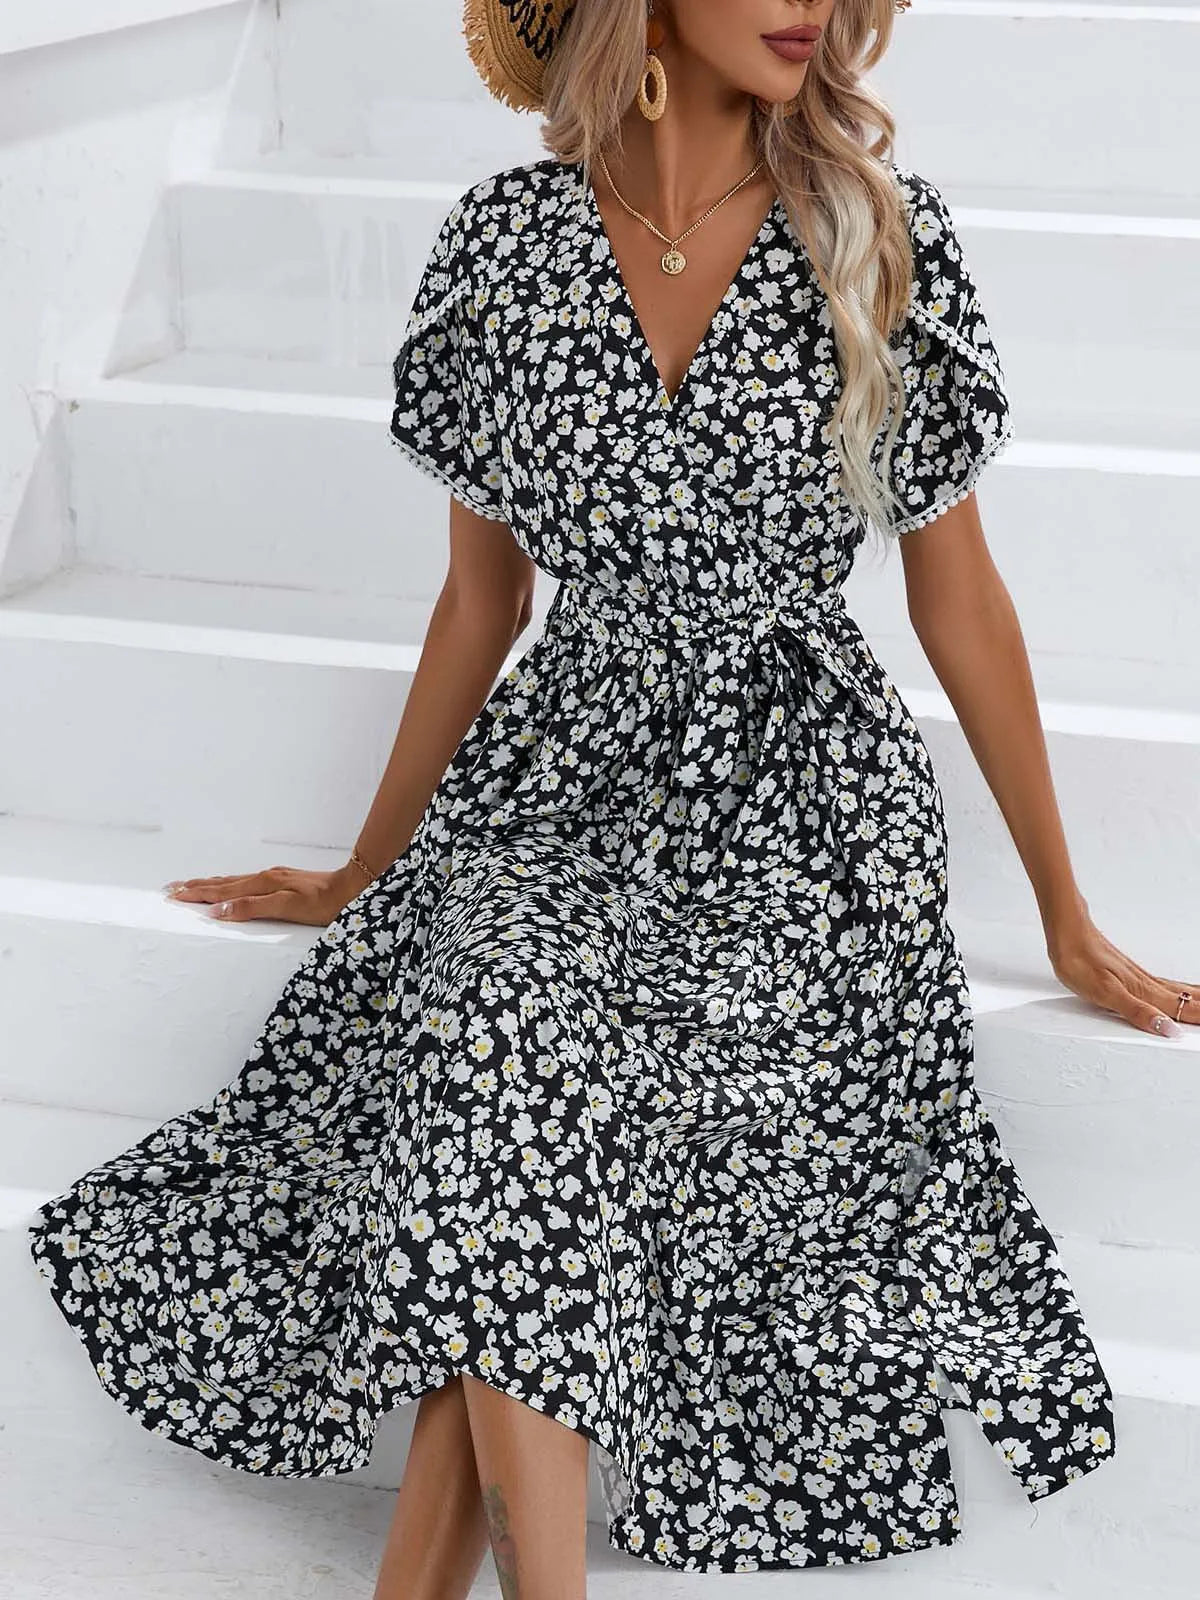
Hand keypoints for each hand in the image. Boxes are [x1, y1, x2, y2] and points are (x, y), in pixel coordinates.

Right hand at [162, 861, 372, 926]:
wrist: (352, 887)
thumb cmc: (323, 903)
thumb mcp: (288, 908)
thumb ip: (253, 908)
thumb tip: (220, 909)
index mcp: (263, 885)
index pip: (222, 891)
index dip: (197, 895)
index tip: (174, 896)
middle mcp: (265, 877)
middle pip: (223, 883)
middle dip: (196, 886)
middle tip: (170, 889)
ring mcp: (274, 877)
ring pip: (234, 880)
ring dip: (210, 883)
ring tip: (191, 884)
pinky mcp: (282, 880)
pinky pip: (246, 881)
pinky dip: (229, 883)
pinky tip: (229, 885)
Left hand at [1048, 915, 1196, 1037]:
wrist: (1067, 934)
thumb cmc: (1080, 960)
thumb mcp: (1106, 994)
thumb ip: (1138, 1012)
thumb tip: (1168, 1029)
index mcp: (1144, 991)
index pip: (1182, 1009)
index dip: (1198, 1017)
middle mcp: (1146, 983)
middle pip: (1186, 999)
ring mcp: (1139, 977)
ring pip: (1178, 991)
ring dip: (1195, 999)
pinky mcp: (1130, 973)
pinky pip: (1164, 985)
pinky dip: (1180, 990)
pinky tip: (1178, 991)